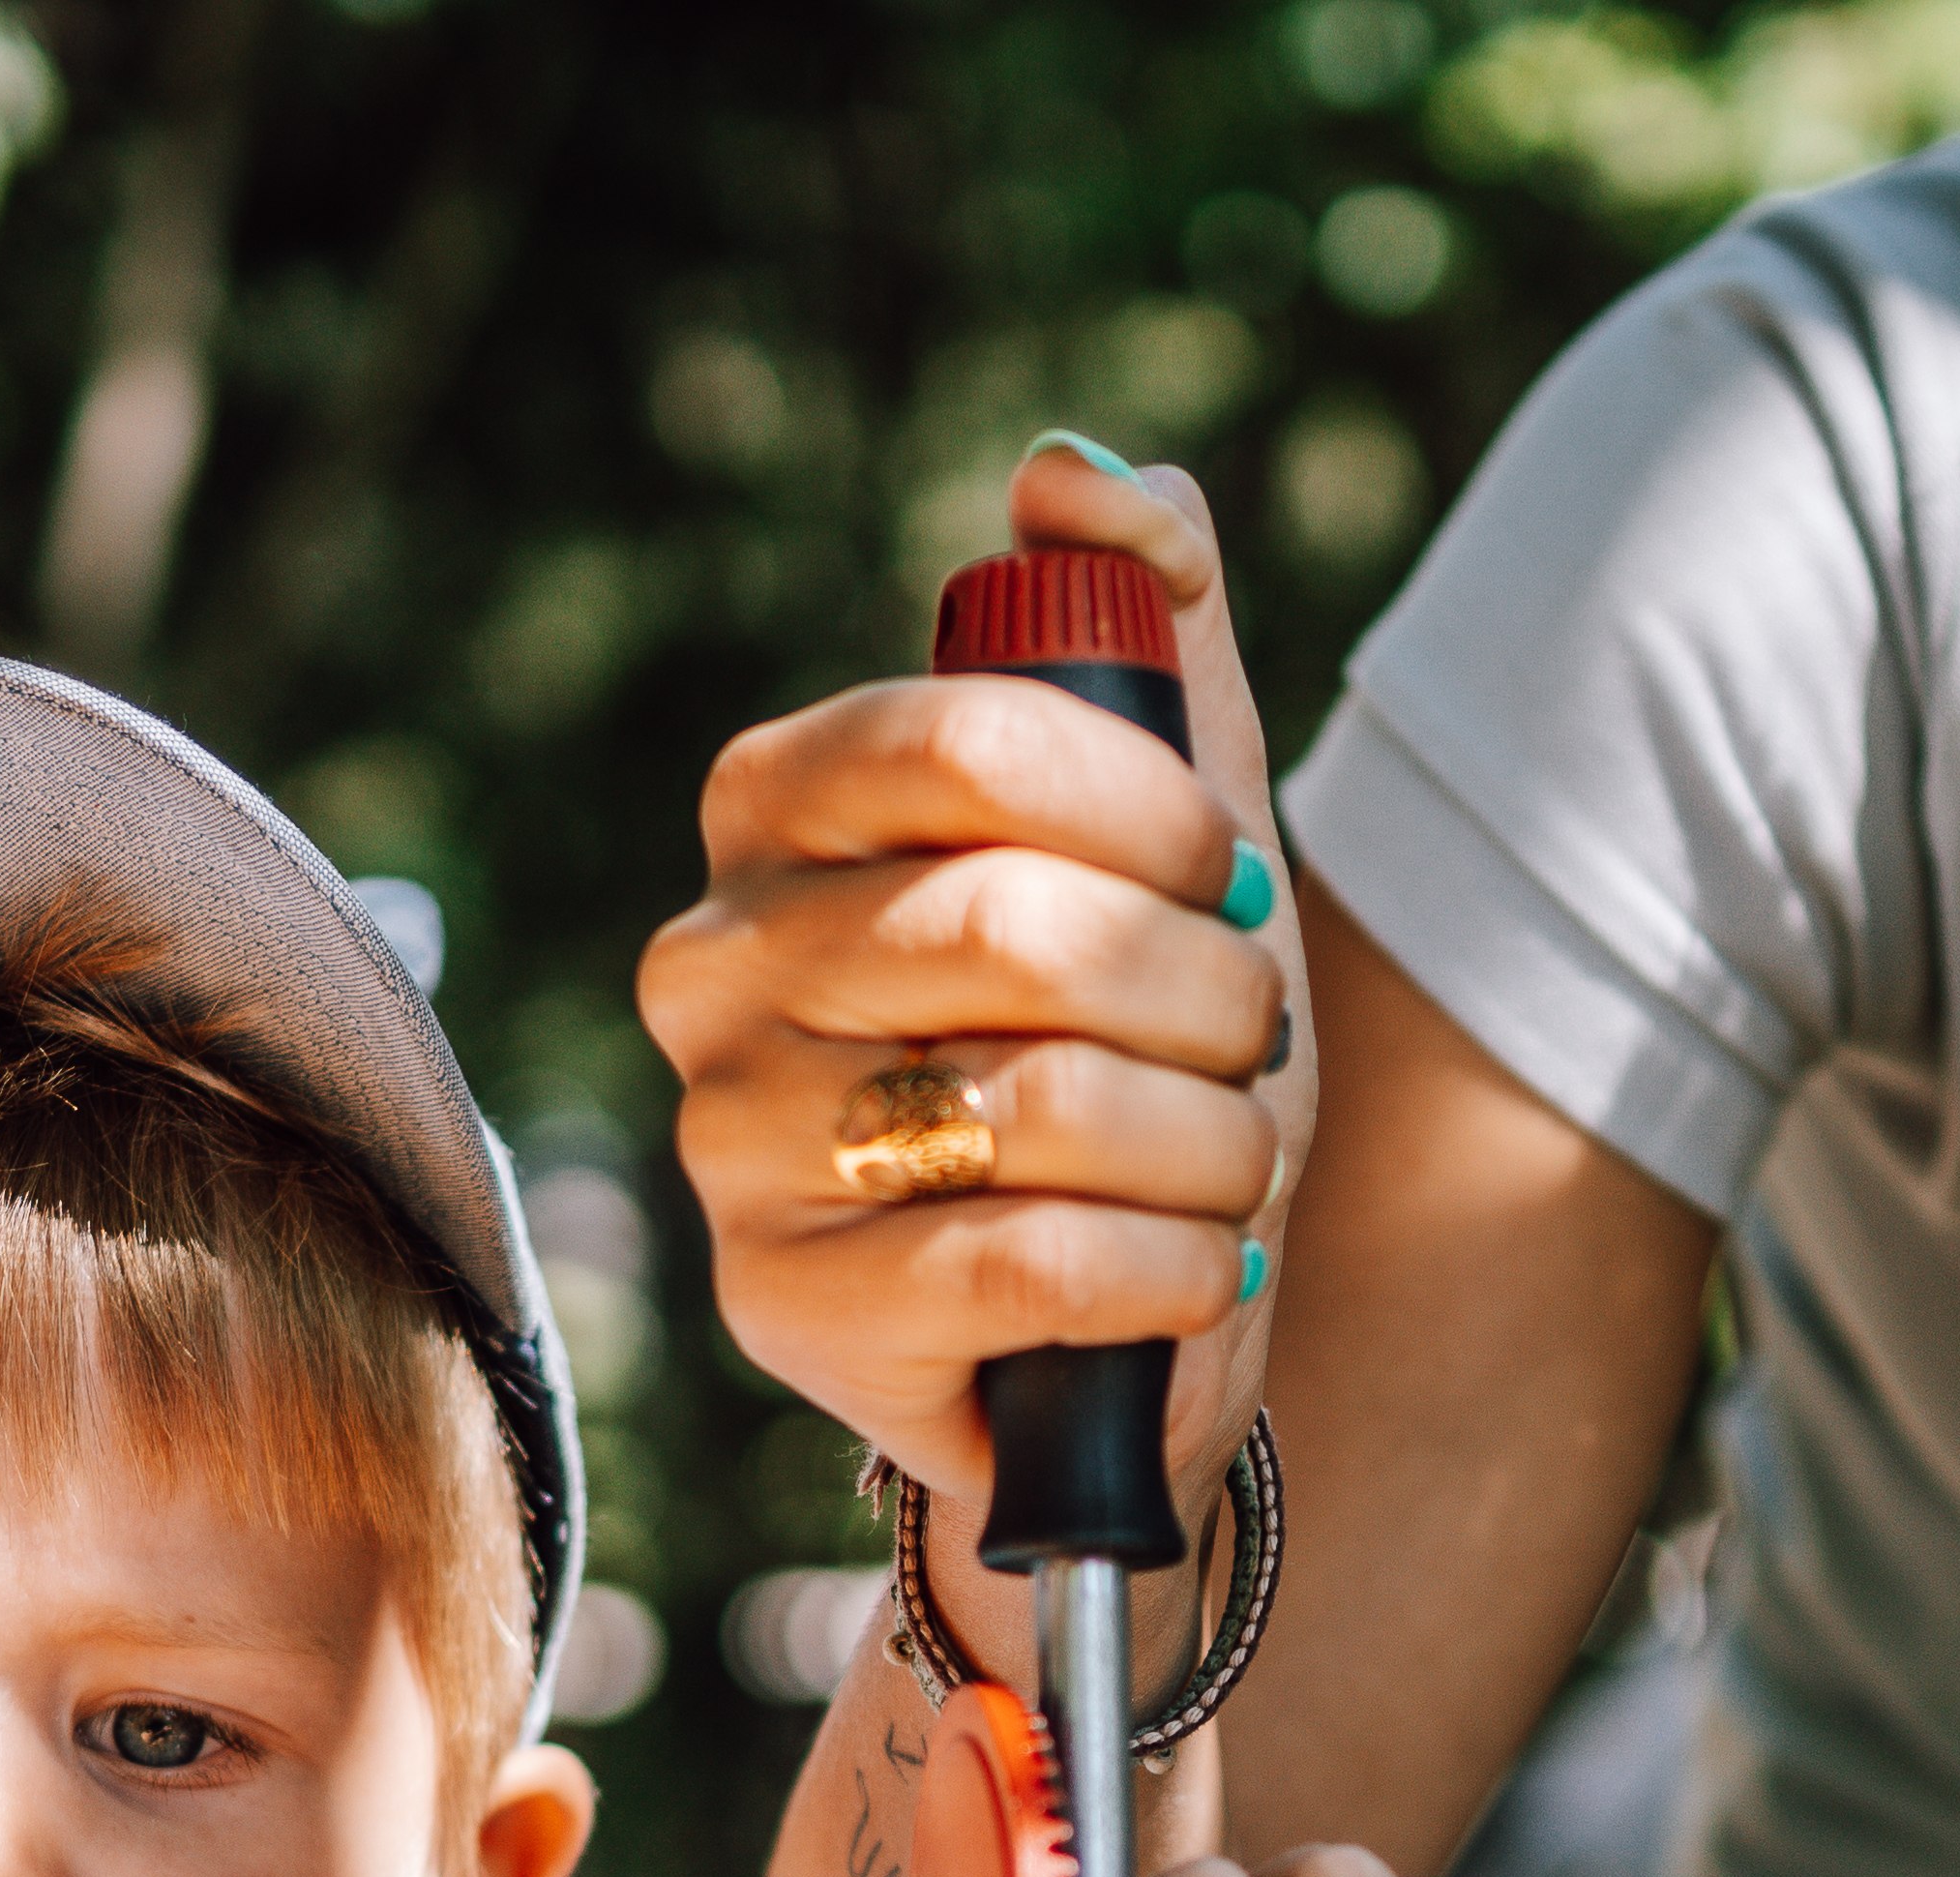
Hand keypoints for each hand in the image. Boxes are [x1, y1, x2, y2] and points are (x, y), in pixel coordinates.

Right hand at [644, 438, 1314, 1520]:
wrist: (1123, 1316)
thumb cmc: (1137, 1046)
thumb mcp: (1171, 824)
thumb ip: (1145, 617)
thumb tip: (1068, 477)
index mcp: (774, 807)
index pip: (959, 741)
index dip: (1147, 806)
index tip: (1236, 872)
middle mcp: (710, 964)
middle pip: (1006, 927)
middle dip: (1199, 990)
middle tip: (1249, 1037)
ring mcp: (728, 1145)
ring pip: (1027, 1102)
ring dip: (1207, 1136)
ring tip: (1238, 1162)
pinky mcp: (781, 1312)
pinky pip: (1024, 1264)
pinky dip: (1170, 1264)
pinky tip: (1207, 1265)